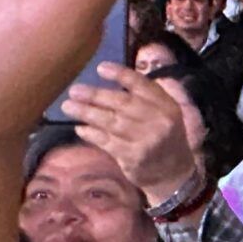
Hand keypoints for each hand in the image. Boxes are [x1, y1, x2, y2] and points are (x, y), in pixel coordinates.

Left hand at [63, 63, 199, 210]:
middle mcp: (159, 121)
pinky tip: (80, 128)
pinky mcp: (133, 158)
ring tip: (68, 106)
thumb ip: (144, 98)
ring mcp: (146, 141)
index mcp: (166, 105)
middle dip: (95, 95)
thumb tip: (108, 83)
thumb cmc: (164, 136)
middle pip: (122, 103)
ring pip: (111, 122)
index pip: (142, 85)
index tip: (100, 68)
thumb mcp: (164, 113)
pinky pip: (107, 142)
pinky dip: (91, 134)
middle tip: (74, 90)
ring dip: (87, 113)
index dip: (120, 75)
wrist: (174, 173)